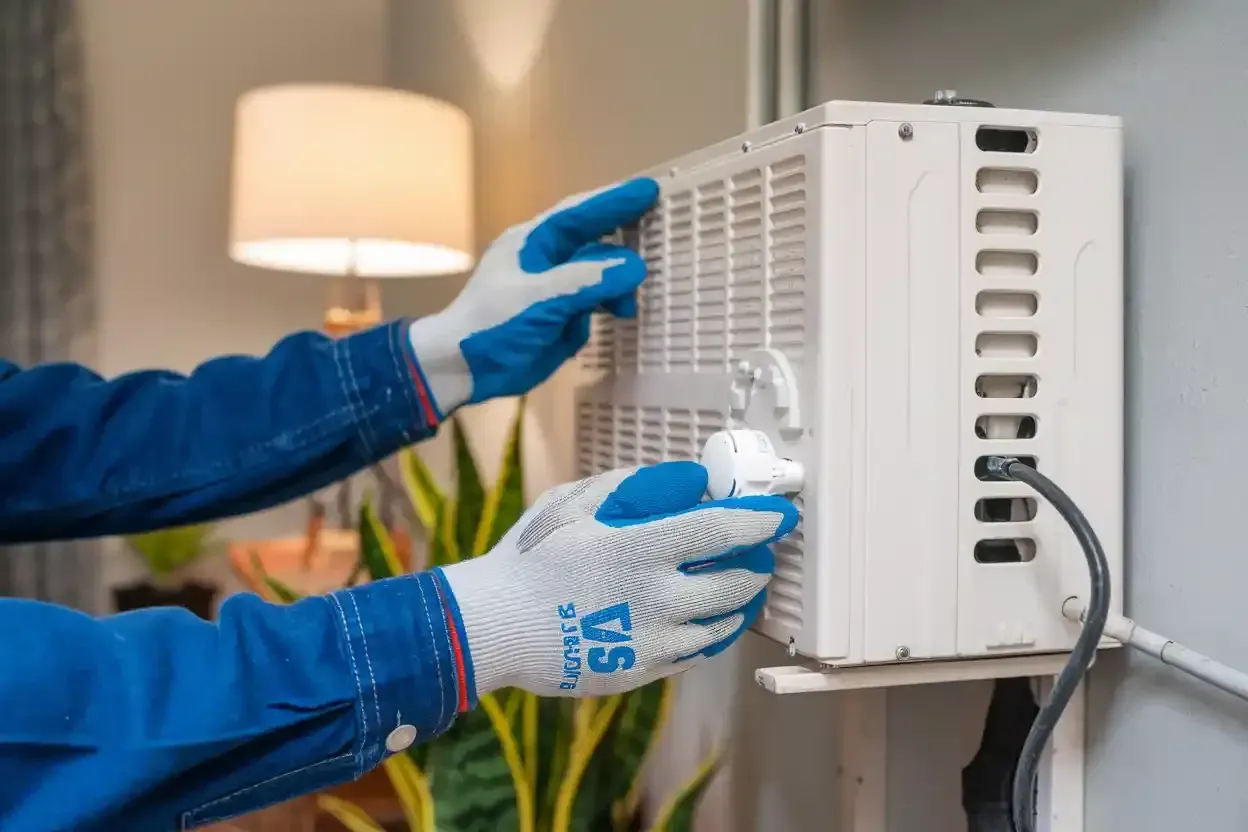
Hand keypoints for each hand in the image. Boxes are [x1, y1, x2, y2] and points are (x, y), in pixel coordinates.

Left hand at [408, 178, 658, 416]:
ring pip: (597, 276)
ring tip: (631, 300)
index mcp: (532, 243)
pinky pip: (592, 304)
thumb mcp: (539, 299)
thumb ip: (586, 281)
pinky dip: (607, 306)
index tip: (650, 189)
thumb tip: (633, 266)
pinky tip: (619, 315)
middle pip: (593, 241)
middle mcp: (545, 261)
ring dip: (617, 283)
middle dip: (624, 237)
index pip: (580, 213)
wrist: (460, 370)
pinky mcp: (558, 318)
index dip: (615, 200)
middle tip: (662, 228)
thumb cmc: (490, 325)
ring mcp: (552, 290)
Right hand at [436, 461, 798, 698]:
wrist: (494, 627)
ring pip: (725, 621)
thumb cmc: (531, 557)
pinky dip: (714, 629)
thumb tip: (691, 480)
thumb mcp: (572, 501)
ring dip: (741, 597)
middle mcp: (657, 598)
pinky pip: (699, 651)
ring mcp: (654, 641)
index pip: (723, 530)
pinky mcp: (645, 671)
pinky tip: (706, 615)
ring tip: (739, 581)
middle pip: (737, 580)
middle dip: (757, 562)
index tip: (780, 514)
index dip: (760, 520)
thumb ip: (634, 486)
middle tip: (758, 550)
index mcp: (640, 549)